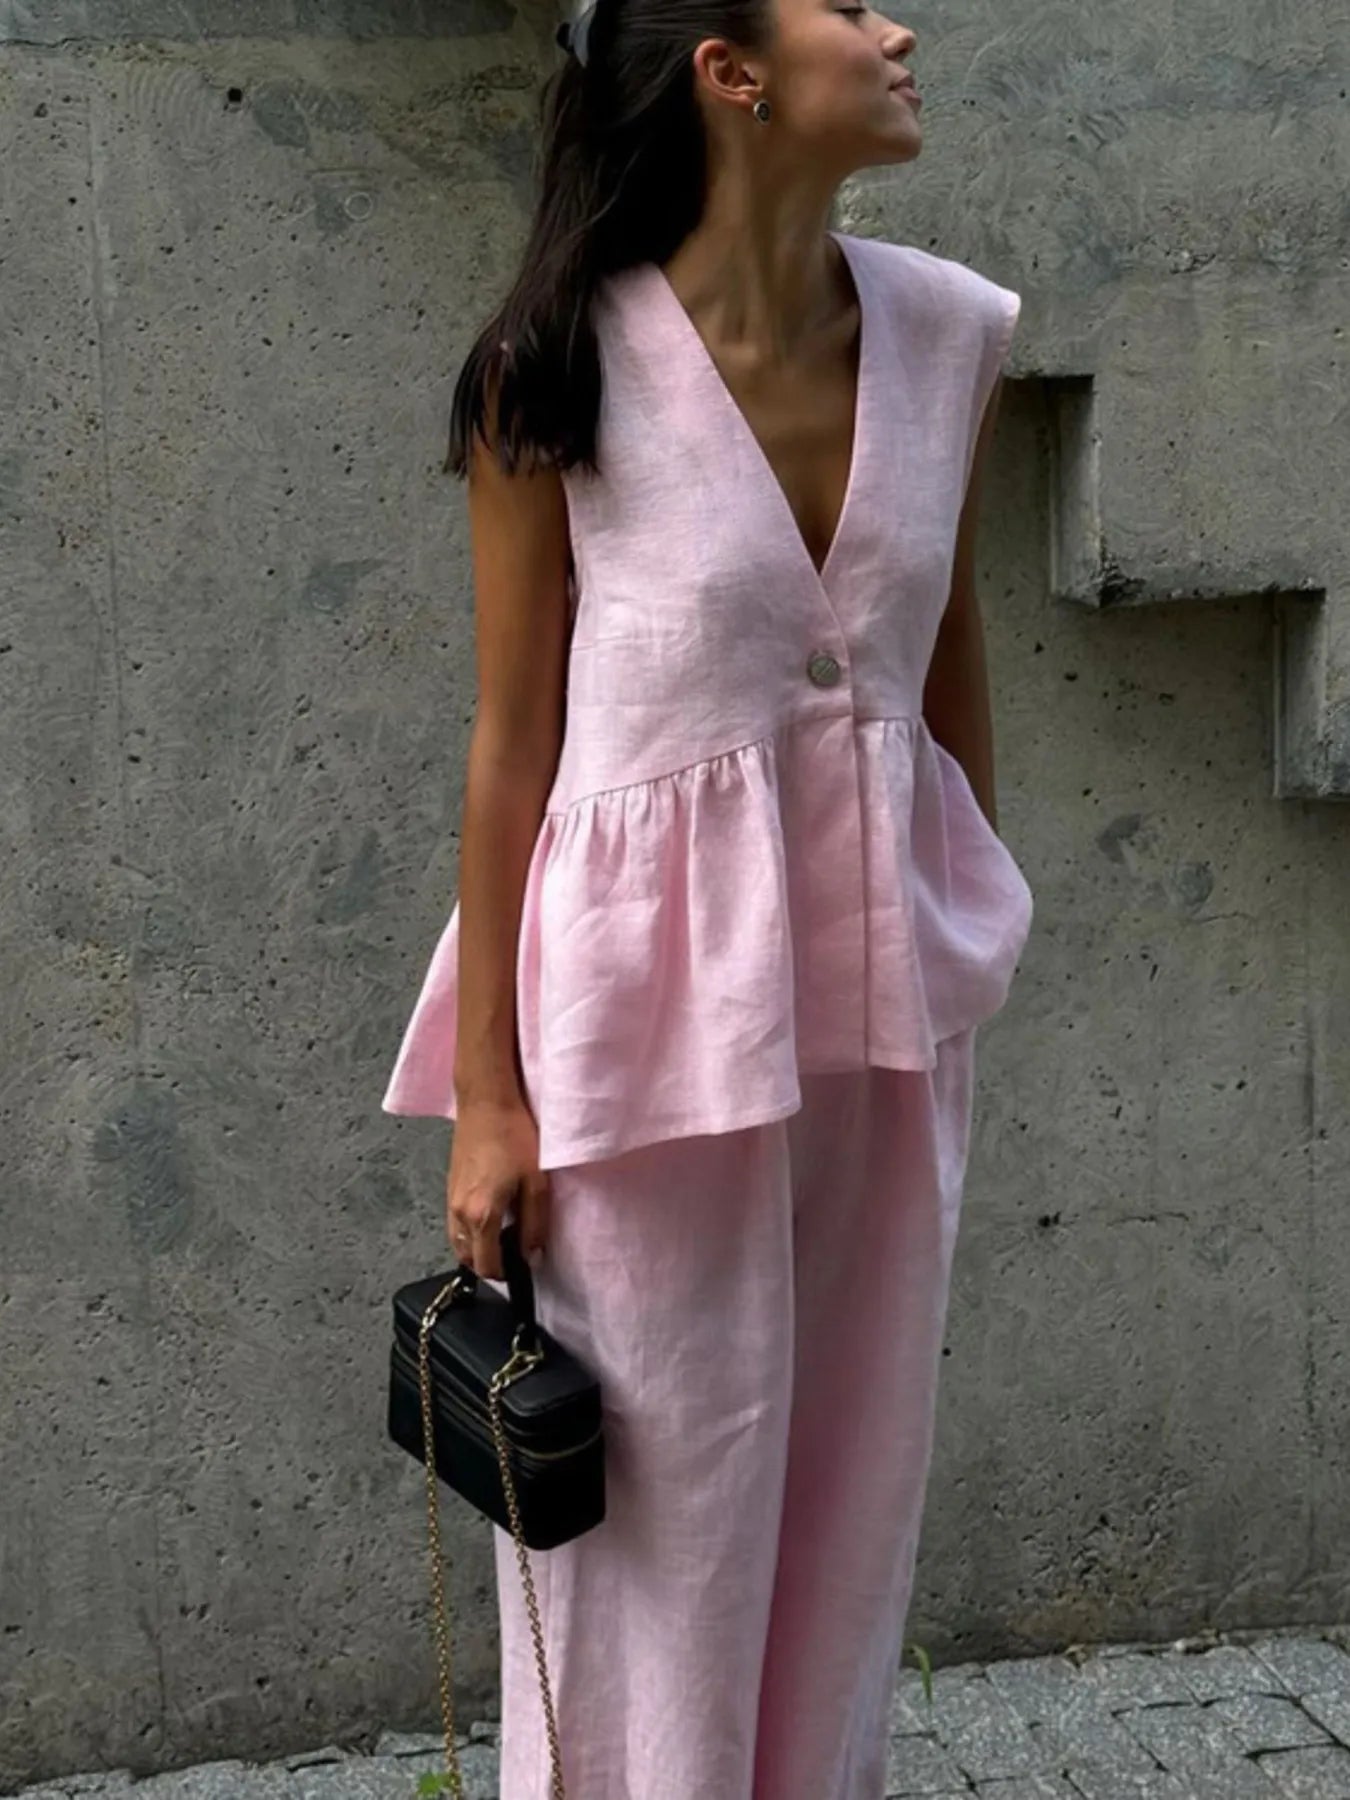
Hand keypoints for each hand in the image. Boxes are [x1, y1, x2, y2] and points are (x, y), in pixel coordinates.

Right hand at [446, 1096, 550, 1280]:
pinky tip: (490, 1216)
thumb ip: (534, 1225)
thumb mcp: (536, 1183)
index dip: (505, 1275)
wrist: (486, 1102)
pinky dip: (470, 1232)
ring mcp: (450, 1199)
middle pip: (468, 1259)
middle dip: (489, 1265)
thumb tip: (532, 1255)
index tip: (521, 1270)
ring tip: (503, 1237)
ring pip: (459, 1243)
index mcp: (481, 1215)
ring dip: (478, 1249)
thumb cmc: (513, 1136)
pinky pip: (455, 1224)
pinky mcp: (449, 1186)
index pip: (486, 1266)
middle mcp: (459, 1212)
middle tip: (514, 1256)